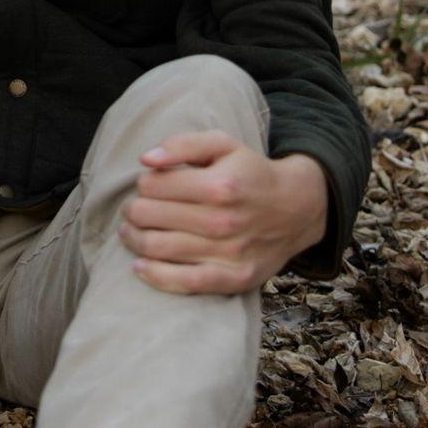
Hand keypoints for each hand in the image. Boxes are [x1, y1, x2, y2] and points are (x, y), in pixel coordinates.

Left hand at [117, 133, 327, 295]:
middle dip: (133, 211)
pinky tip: (139, 266)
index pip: (154, 186)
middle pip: (150, 217)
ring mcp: (230, 253)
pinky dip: (155, 276)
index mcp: (218, 185)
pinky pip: (186, 283)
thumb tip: (145, 159)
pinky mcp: (235, 278)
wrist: (296, 208)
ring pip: (160, 249)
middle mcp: (223, 221)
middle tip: (132, 209)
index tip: (146, 185)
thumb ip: (182, 144)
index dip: (142, 184)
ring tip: (130, 232)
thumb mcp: (222, 144)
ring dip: (134, 240)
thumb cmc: (249, 172)